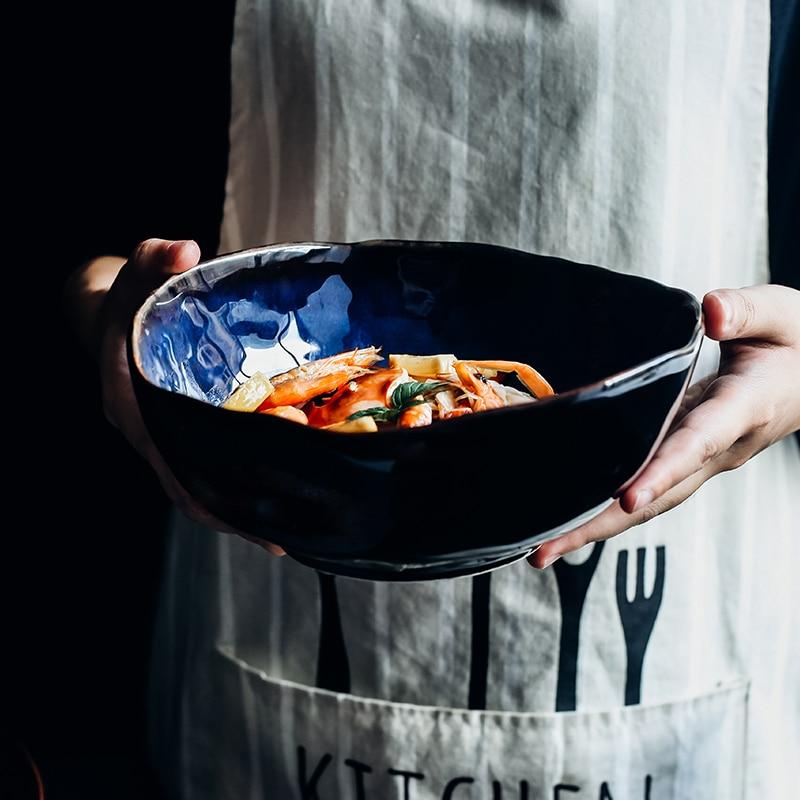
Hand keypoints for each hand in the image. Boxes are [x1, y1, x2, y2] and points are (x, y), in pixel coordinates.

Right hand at [86, 238, 284, 554]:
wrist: (114, 313)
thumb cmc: (131, 295)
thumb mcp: (138, 271)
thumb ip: (154, 258)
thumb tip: (183, 247)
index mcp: (130, 399)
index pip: (166, 456)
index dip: (204, 492)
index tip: (247, 516)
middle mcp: (148, 426)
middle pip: (189, 486)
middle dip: (234, 515)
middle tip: (287, 537)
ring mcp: (167, 432)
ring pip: (202, 485)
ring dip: (242, 510)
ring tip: (293, 530)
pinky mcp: (185, 429)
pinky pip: (212, 466)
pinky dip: (242, 484)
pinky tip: (280, 492)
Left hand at [529, 284, 799, 568]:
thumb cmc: (795, 344)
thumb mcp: (782, 315)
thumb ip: (747, 309)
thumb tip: (710, 312)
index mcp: (744, 409)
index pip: (698, 442)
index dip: (662, 471)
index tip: (628, 498)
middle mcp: (720, 447)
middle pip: (661, 493)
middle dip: (605, 522)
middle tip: (548, 548)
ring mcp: (702, 459)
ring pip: (651, 503)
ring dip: (597, 528)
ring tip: (543, 550)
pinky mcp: (688, 459)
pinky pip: (648, 490)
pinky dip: (608, 511)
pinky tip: (571, 522)